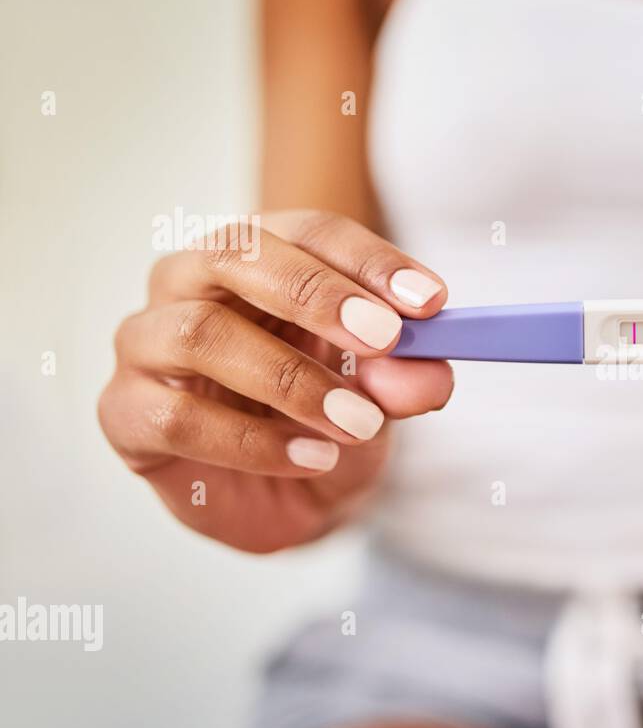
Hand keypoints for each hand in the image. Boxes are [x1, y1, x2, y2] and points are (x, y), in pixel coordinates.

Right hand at [98, 210, 452, 551]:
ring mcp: (148, 343)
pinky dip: (254, 443)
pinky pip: (178, 417)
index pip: (308, 232)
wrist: (283, 496)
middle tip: (385, 338)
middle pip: (238, 256)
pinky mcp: (126, 411)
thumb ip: (401, 380)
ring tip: (359, 422)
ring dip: (291, 379)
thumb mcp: (379, 400)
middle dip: (318, 295)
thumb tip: (431, 374)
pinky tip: (313, 457)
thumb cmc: (323, 419)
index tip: (430, 301)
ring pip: (199, 333)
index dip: (368, 261)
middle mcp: (192, 283)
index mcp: (259, 256)